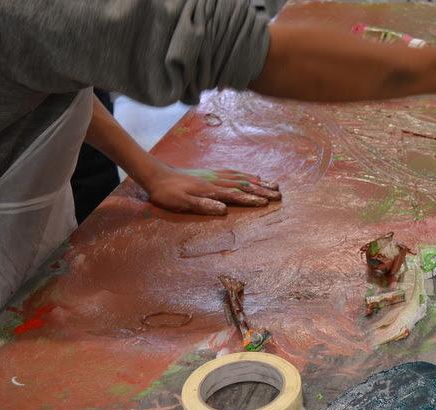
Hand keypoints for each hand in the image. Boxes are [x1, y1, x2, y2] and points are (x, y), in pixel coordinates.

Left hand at [141, 166, 280, 215]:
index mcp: (210, 190)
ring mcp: (214, 176)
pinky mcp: (211, 174)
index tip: (267, 202)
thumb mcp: (181, 203)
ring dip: (259, 182)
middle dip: (262, 190)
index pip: (235, 195)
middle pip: (243, 185)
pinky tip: (253, 177)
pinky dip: (246, 175)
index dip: (251, 198)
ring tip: (274, 184)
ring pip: (241, 178)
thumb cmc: (167, 193)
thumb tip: (223, 209)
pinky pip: (233, 173)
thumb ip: (202, 205)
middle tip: (279, 194)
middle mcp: (216, 181)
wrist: (156, 175)